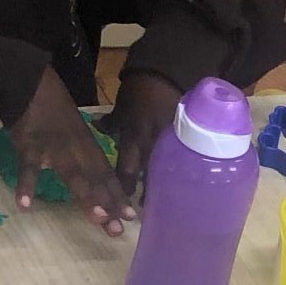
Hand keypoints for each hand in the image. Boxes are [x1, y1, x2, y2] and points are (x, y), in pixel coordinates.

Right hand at [11, 67, 131, 229]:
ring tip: (97, 217)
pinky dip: (26, 185)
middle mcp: (76, 148)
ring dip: (85, 195)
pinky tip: (24, 206)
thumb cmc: (52, 107)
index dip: (118, 195)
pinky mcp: (28, 145)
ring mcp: (53, 147)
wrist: (27, 82)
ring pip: (72, 173)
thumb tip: (94, 176)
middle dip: (108, 204)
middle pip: (94, 179)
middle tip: (118, 229)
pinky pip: (27, 167)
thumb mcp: (76, 128)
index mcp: (87, 145)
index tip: (130, 217)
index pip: (106, 174)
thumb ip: (84, 152)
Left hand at [109, 70, 180, 197]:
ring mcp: (171, 142)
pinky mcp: (187, 138)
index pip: (126, 169)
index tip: (121, 203)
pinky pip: (184, 160)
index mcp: (133, 137)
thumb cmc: (140, 90)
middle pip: (148, 175)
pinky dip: (183, 172)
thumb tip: (97, 128)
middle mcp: (151, 144)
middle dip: (147, 193)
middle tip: (146, 210)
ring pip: (168, 171)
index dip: (124, 187)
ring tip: (168, 204)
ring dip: (166, 187)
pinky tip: (187, 184)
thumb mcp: (122, 106)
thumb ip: (112, 122)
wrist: (166, 73)